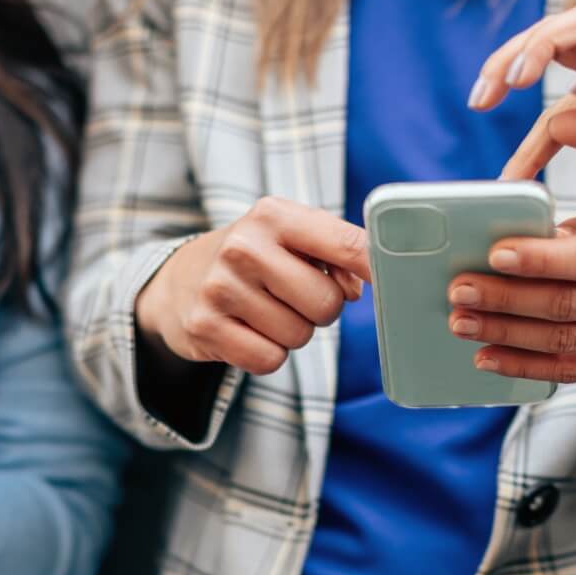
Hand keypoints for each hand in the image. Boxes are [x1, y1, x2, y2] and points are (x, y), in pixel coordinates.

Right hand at [136, 197, 369, 375]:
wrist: (179, 281)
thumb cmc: (256, 258)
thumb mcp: (292, 238)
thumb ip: (336, 254)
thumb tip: (363, 287)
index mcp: (274, 215)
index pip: (347, 244)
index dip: (378, 268)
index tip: (396, 280)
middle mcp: (244, 246)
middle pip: (328, 303)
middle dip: (322, 309)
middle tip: (295, 297)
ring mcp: (220, 288)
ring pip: (300, 336)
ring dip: (293, 332)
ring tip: (266, 310)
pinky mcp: (205, 327)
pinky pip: (269, 360)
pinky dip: (268, 354)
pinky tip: (249, 330)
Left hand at [445, 196, 575, 382]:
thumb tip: (530, 240)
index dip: (540, 260)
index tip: (494, 254)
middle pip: (568, 306)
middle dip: (507, 300)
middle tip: (460, 291)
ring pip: (564, 344)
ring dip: (506, 336)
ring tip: (462, 324)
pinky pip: (573, 371)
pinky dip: (527, 368)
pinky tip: (489, 358)